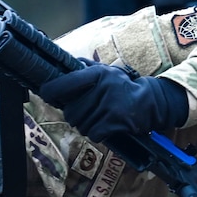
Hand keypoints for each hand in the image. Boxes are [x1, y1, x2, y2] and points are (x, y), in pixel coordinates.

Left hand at [37, 65, 188, 151]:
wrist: (151, 101)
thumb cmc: (123, 87)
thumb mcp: (107, 71)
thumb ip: (87, 67)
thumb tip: (65, 62)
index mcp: (97, 73)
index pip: (65, 83)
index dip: (50, 91)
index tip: (45, 94)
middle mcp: (102, 87)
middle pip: (71, 111)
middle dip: (74, 116)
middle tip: (82, 114)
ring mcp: (109, 105)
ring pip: (81, 124)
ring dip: (85, 126)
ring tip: (96, 120)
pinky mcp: (116, 121)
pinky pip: (94, 133)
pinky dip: (96, 134)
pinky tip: (103, 128)